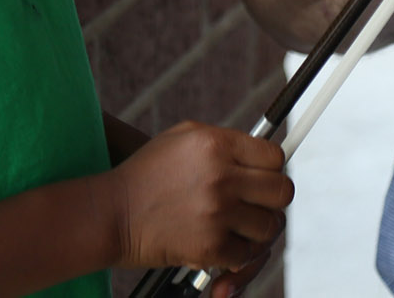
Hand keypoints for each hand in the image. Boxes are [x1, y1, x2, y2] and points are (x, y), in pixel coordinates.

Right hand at [109, 122, 291, 277]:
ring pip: (270, 227)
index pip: (275, 156)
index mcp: (217, 144)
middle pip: (282, 192)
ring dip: (256, 230)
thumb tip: (261, 153)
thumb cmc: (145, 174)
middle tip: (256, 205)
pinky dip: (235, 255)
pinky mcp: (209, 245)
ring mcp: (217, 212)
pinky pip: (245, 254)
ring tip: (237, 226)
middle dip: (272, 201)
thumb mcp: (183, 138)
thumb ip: (225, 142)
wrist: (111, 212)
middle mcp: (222, 176)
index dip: (272, 169)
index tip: (262, 178)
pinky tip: (220, 244)